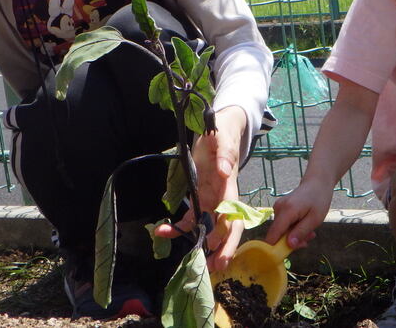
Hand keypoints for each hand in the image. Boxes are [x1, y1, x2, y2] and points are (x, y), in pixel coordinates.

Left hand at [155, 105, 245, 271]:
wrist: (219, 129)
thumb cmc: (222, 133)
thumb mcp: (222, 138)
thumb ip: (224, 154)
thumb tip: (224, 172)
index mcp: (229, 186)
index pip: (233, 214)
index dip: (228, 232)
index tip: (219, 245)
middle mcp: (222, 197)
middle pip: (226, 227)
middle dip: (224, 247)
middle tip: (217, 266)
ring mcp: (211, 199)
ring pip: (209, 227)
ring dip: (204, 245)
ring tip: (197, 262)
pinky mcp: (199, 197)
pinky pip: (190, 217)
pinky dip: (177, 227)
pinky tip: (162, 232)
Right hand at [265, 178, 330, 249]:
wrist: (317, 183)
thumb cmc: (319, 200)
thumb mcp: (314, 219)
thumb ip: (301, 232)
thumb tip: (289, 246)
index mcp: (287, 211)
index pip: (273, 235)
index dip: (276, 248)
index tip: (290, 252)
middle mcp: (278, 209)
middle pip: (277, 234)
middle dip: (292, 241)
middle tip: (309, 239)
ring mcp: (277, 208)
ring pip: (281, 230)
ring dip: (294, 235)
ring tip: (310, 231)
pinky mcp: (279, 208)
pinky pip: (283, 224)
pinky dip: (293, 228)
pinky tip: (304, 225)